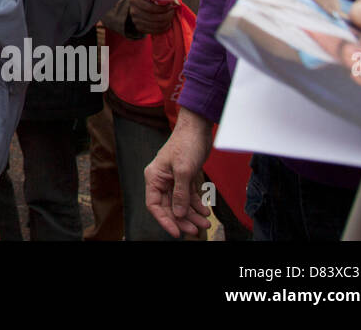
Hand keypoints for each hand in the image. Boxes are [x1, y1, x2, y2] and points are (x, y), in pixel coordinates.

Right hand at [129, 0, 177, 34]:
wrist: (138, 5)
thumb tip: (174, 2)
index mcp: (135, 1)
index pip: (150, 8)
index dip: (163, 8)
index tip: (171, 5)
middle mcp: (133, 12)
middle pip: (154, 17)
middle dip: (166, 15)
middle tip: (172, 11)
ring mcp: (136, 21)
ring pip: (155, 25)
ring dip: (166, 22)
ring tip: (171, 17)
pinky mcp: (140, 28)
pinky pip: (154, 31)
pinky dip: (163, 28)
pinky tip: (167, 24)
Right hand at [145, 108, 213, 236]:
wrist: (197, 128)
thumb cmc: (186, 144)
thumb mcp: (184, 171)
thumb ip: (180, 194)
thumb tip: (178, 214)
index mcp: (154, 177)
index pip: (154, 205)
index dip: (164, 220)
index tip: (176, 232)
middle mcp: (161, 180)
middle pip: (169, 207)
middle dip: (182, 220)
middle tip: (196, 230)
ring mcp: (173, 179)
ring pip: (180, 203)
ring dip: (192, 215)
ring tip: (206, 223)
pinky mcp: (185, 177)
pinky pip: (189, 196)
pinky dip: (197, 205)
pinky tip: (205, 212)